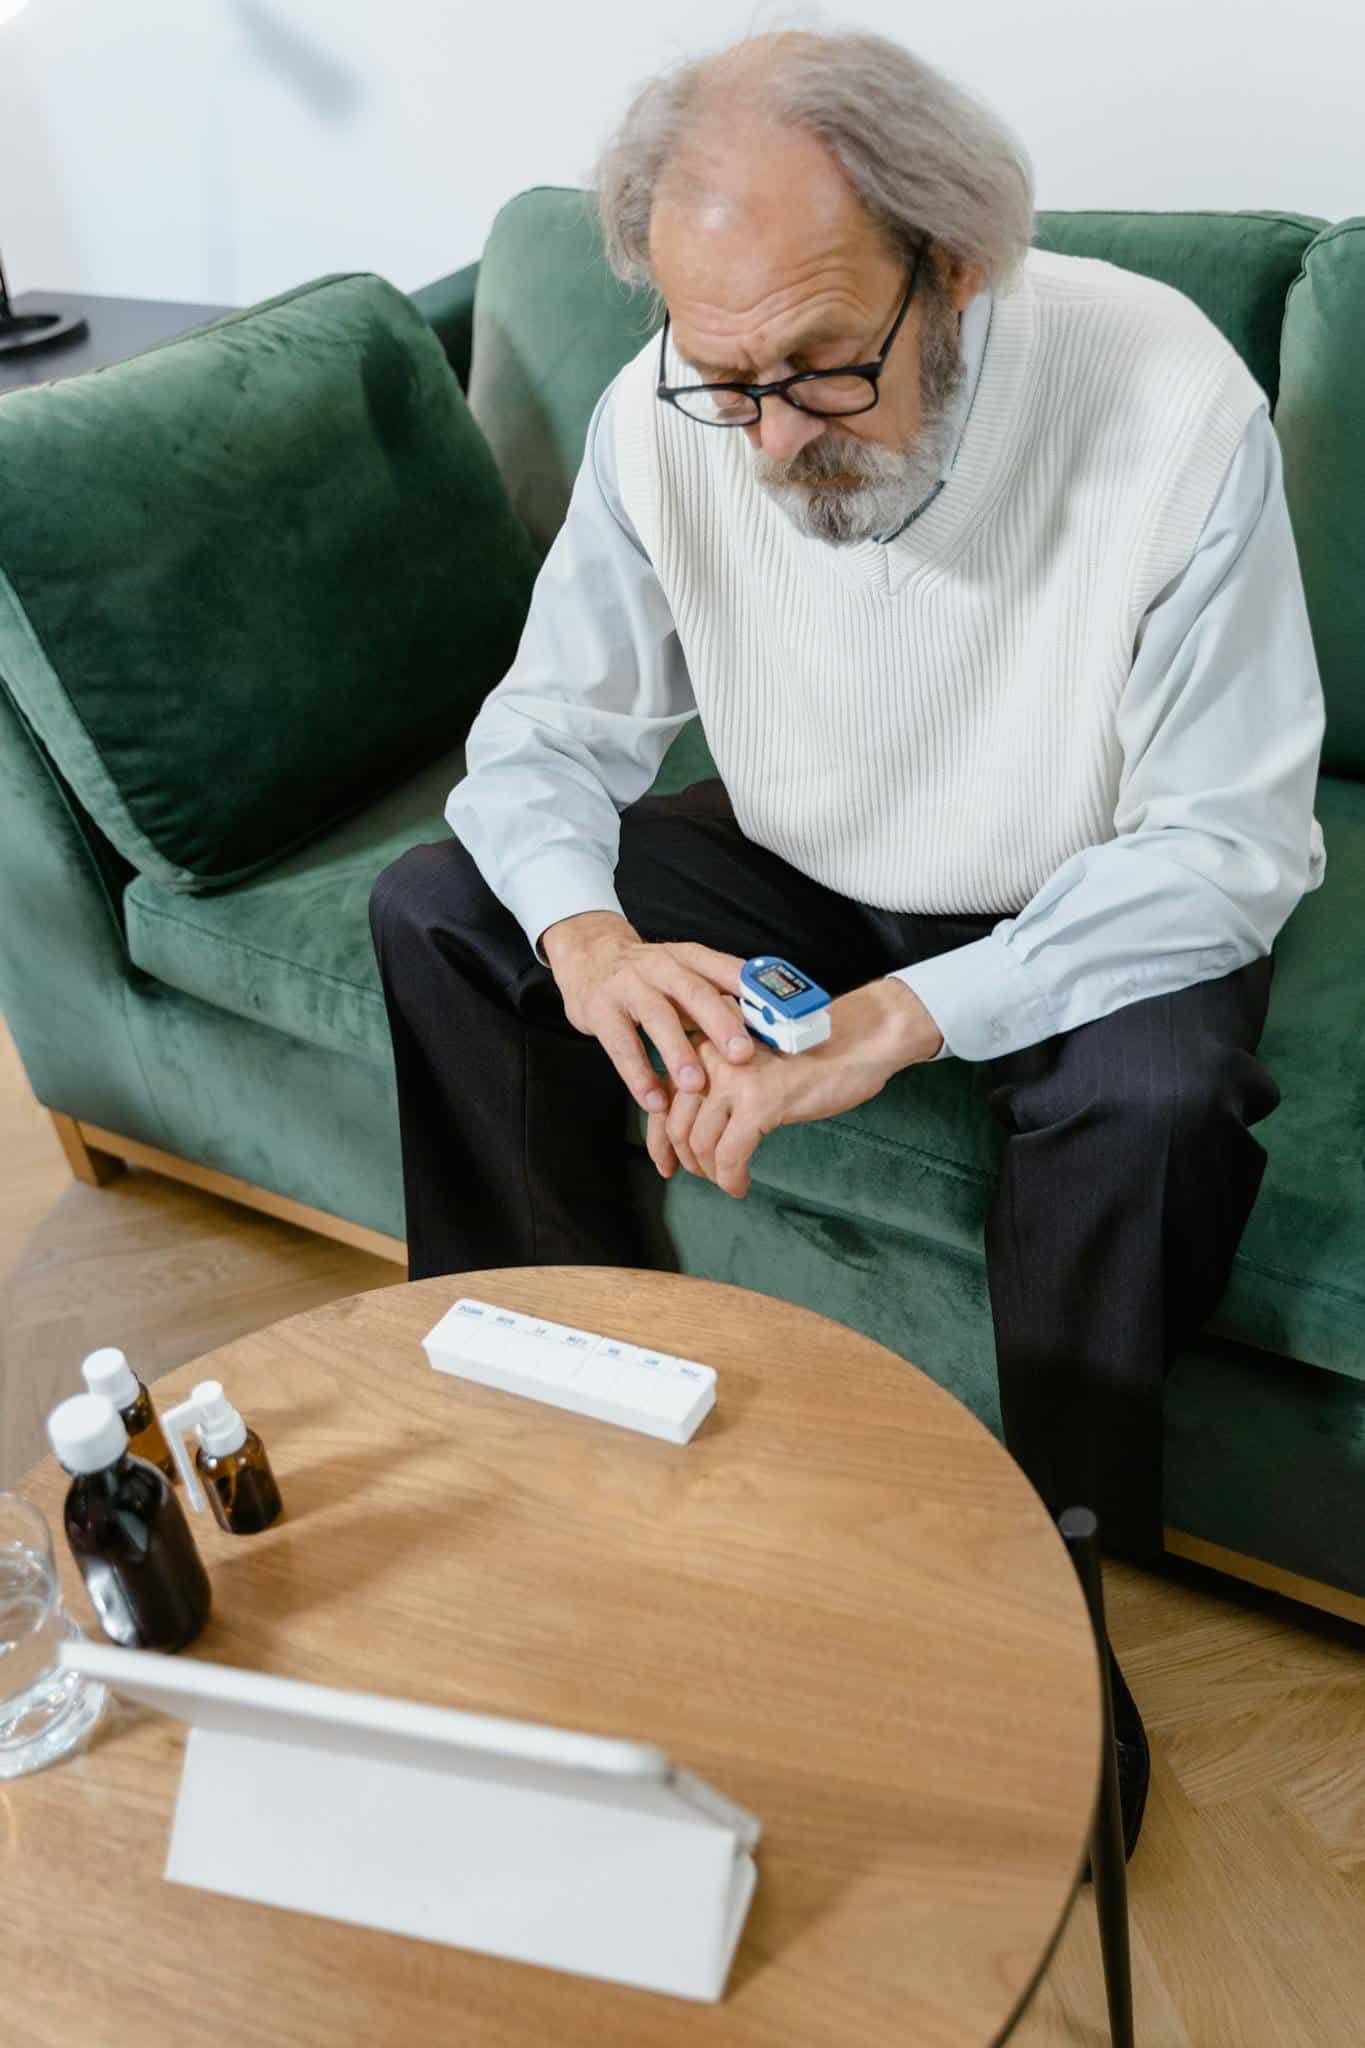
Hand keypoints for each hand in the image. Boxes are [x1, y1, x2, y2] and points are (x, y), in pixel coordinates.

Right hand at [542, 909, 753, 1112]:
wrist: (589, 954)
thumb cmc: (648, 974)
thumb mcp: (684, 972)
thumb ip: (720, 994)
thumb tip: (770, 1027)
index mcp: (690, 957)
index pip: (728, 971)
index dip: (754, 995)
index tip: (779, 1020)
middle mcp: (661, 966)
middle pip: (694, 992)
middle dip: (720, 1023)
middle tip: (741, 1055)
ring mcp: (628, 986)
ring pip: (657, 1017)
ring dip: (678, 1052)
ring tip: (695, 1085)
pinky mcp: (601, 1010)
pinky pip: (621, 1045)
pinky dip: (638, 1075)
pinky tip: (655, 1102)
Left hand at [646, 977, 942, 1195]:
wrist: (857, 1040)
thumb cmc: (810, 1053)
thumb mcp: (749, 1060)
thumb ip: (716, 1081)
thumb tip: (687, 1127)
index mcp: (705, 1042)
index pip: (662, 1095)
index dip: (658, 1137)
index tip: (666, 1163)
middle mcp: (710, 1056)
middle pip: (675, 1122)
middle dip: (684, 1160)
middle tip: (700, 1177)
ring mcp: (734, 1078)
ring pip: (699, 1142)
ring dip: (710, 1171)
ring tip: (727, 1180)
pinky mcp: (759, 1102)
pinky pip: (730, 1155)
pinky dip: (731, 1178)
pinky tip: (740, 1185)